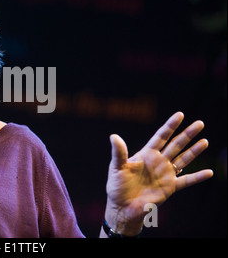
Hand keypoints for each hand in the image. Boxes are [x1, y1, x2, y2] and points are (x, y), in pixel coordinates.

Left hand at [105, 112, 212, 233]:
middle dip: (187, 134)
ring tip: (205, 141)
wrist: (122, 207)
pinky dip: (198, 177)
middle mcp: (158, 161)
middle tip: (200, 123)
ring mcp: (165, 174)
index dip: (170, 126)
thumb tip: (113, 136)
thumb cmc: (117, 186)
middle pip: (176, 144)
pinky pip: (187, 181)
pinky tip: (209, 172)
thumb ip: (118, 152)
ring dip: (194, 151)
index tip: (180, 115)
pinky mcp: (170, 187)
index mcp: (146, 154)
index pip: (161, 136)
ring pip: (183, 159)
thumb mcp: (117, 167)